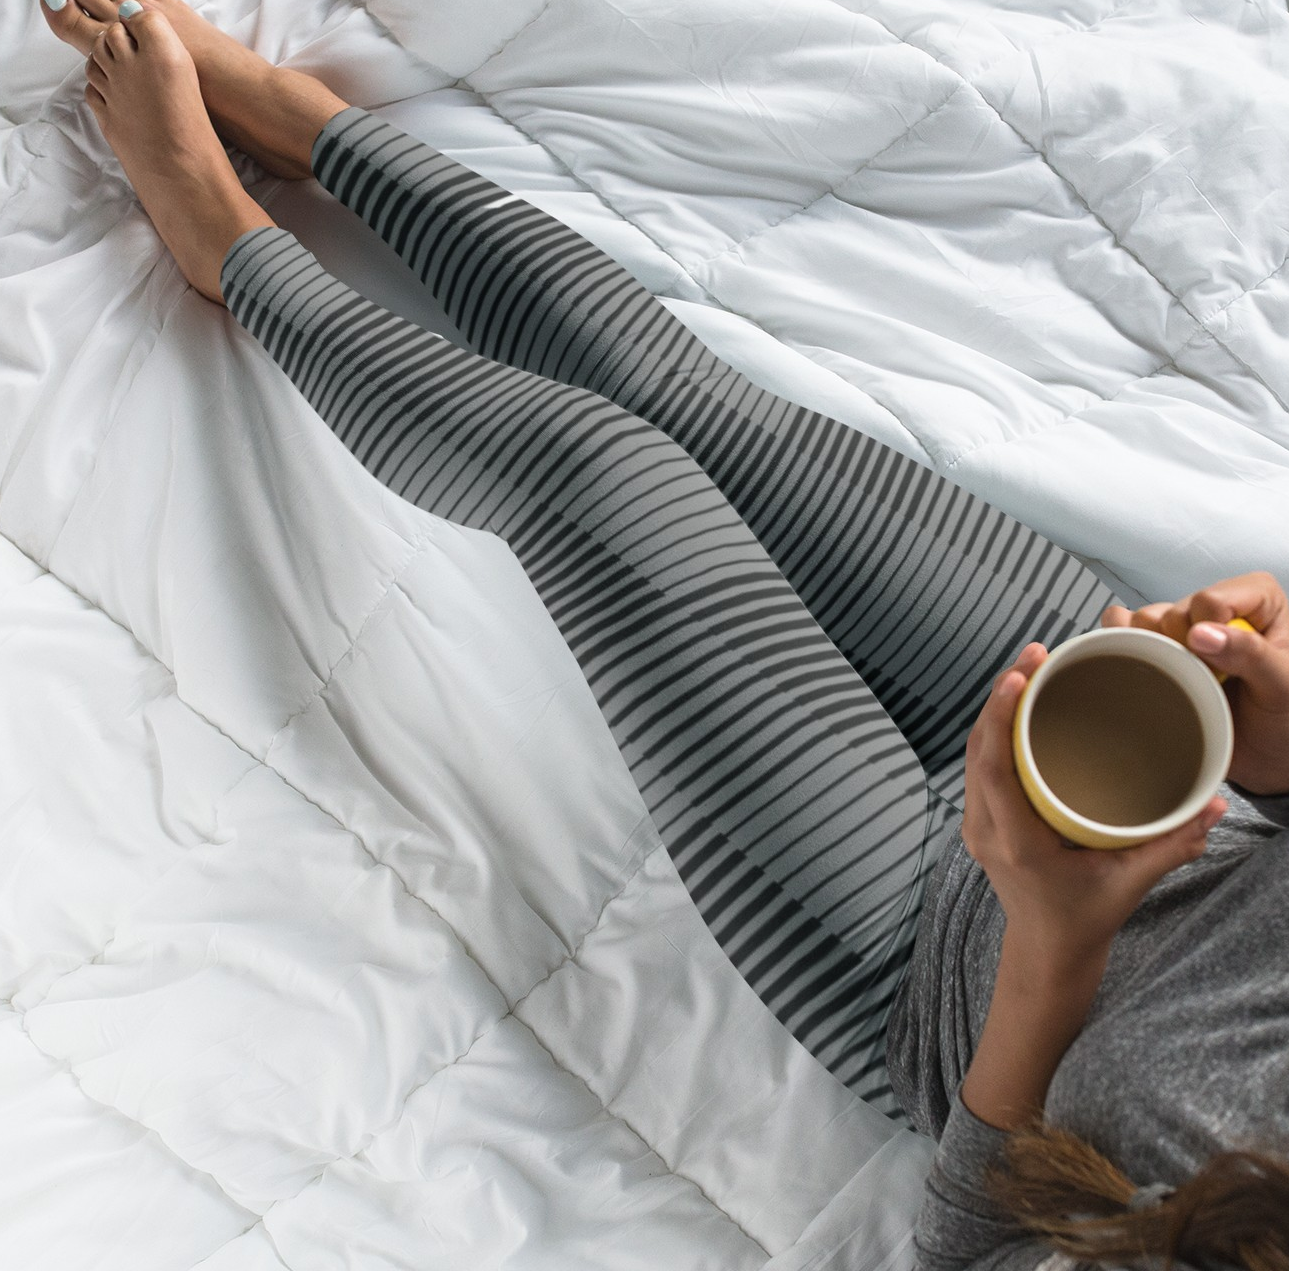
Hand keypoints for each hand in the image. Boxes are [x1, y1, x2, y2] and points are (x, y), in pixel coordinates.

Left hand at [961, 644, 1226, 960]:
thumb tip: (1214, 804)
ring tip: (1027, 667)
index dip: (999, 717)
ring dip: (995, 708)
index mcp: (1015, 842)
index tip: (1019, 675)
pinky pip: (979, 764)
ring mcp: (976, 823)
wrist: (1047, 951)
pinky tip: (1017, 703)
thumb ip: (1171, 846)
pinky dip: (994, 730)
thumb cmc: (1084, 920)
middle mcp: (985, 828)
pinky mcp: (979, 819)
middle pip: (977, 748)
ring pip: (973, 752)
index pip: (993, 768)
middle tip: (1034, 654)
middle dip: (1000, 696)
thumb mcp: (1130, 884)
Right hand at [1102, 571, 1288, 797]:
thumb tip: (1200, 634)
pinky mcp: (1159, 650)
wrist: (1264, 757)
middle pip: (1171, 614)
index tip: (1225, 668)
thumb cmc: (1285, 718)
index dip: (1209, 635)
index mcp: (1258, 601)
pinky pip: (1121, 631)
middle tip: (1208, 680)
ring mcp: (1185, 630)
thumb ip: (1251, 655)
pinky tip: (1150, 671)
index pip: (1209, 600)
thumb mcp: (1283, 685)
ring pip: (1143, 622)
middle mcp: (1218, 609)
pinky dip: (1124, 649)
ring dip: (1154, 655)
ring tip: (1184, 681)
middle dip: (1182, 651)